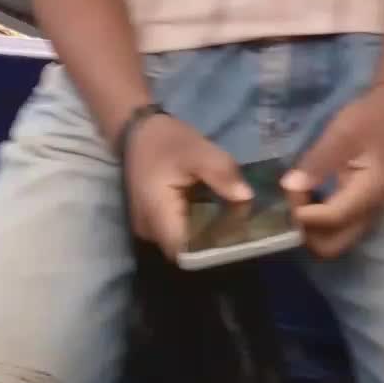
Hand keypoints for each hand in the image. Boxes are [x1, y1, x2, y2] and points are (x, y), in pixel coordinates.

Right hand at [124, 115, 251, 258]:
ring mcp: (149, 228)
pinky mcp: (154, 221)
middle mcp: (149, 231)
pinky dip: (197, 223)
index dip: (212, 250)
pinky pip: (178, 230)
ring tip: (233, 217)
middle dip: (214, 240)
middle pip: (186, 250)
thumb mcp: (197, 150)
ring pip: (182, 241)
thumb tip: (246, 197)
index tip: (237, 237)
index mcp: (157, 216)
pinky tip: (215, 209)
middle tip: (243, 225)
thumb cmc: (165, 140)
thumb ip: (221, 173)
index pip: (186, 253)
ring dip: (206, 232)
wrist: (137, 129)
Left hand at [282, 85, 383, 258]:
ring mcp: (367, 213)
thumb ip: (317, 161)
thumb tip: (290, 186)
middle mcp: (371, 211)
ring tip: (298, 197)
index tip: (289, 189)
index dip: (304, 212)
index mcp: (369, 192)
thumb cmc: (370, 119)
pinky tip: (308, 196)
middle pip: (332, 246)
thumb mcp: (342, 134)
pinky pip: (335, 228)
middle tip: (293, 201)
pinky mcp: (360, 207)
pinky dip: (318, 221)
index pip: (332, 220)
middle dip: (307, 230)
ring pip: (333, 241)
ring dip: (311, 228)